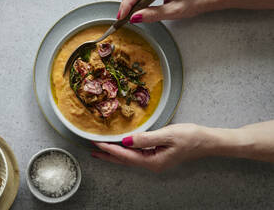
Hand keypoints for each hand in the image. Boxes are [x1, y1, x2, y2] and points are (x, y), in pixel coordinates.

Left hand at [92, 124, 208, 171]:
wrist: (207, 141)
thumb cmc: (190, 137)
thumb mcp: (167, 135)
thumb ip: (145, 139)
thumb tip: (126, 141)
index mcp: (153, 161)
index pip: (125, 156)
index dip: (110, 149)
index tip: (97, 143)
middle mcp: (152, 164)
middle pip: (125, 161)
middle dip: (108, 155)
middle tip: (92, 150)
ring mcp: (155, 161)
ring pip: (130, 159)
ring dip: (115, 154)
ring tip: (101, 150)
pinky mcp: (158, 156)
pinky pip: (136, 155)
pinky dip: (125, 152)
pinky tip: (121, 148)